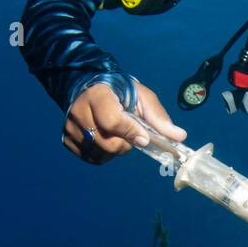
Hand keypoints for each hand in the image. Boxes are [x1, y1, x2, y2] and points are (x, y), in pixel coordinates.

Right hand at [62, 78, 185, 164]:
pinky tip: (108, 139)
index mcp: (97, 95)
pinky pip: (92, 158)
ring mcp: (70, 127)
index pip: (113, 122)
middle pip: (108, 143)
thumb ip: (158, 116)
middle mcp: (78, 111)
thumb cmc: (120, 92)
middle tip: (131, 133)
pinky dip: (105, 154)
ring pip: (100, 154)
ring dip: (116, 150)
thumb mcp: (141, 96)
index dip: (131, 133)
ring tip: (118, 134)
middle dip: (126, 143)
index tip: (144, 138)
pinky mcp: (67, 140)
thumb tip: (180, 136)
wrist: (89, 87)